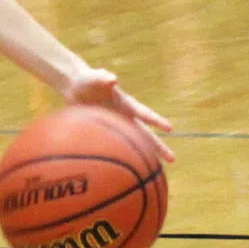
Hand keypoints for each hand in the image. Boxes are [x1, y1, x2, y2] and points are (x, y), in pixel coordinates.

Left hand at [60, 66, 174, 160]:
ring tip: (156, 170)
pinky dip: (124, 155)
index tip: (169, 128)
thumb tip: (112, 78)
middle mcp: (125, 116)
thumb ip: (102, 78)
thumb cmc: (86, 80)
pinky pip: (118, 145)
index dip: (156, 120)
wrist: (76, 87)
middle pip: (145, 134)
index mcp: (125, 104)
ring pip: (134, 143)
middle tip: (172, 159)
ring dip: (145, 155)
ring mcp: (117, 125)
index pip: (144, 113)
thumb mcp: (93, 78)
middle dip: (158, 147)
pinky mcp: (108, 131)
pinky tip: (127, 169)